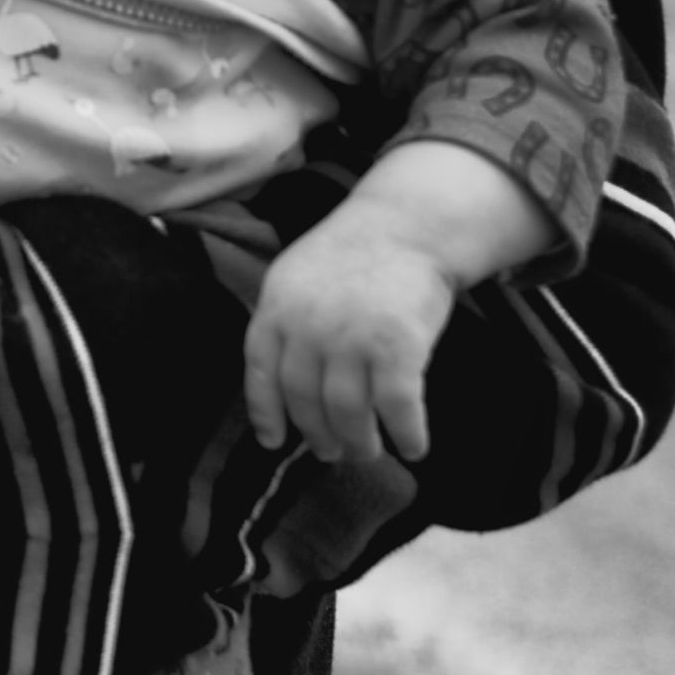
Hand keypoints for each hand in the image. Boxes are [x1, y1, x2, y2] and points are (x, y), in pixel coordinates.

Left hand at [245, 212, 460, 464]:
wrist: (410, 223)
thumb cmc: (356, 255)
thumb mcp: (298, 276)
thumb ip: (286, 322)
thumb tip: (281, 389)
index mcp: (277, 305)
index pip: (260, 370)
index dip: (265, 412)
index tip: (272, 441)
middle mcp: (308, 324)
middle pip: (304, 400)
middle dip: (318, 434)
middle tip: (332, 451)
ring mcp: (352, 337)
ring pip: (348, 413)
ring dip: (359, 442)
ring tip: (367, 450)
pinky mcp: (397, 347)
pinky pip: (397, 408)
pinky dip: (407, 435)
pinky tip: (413, 446)